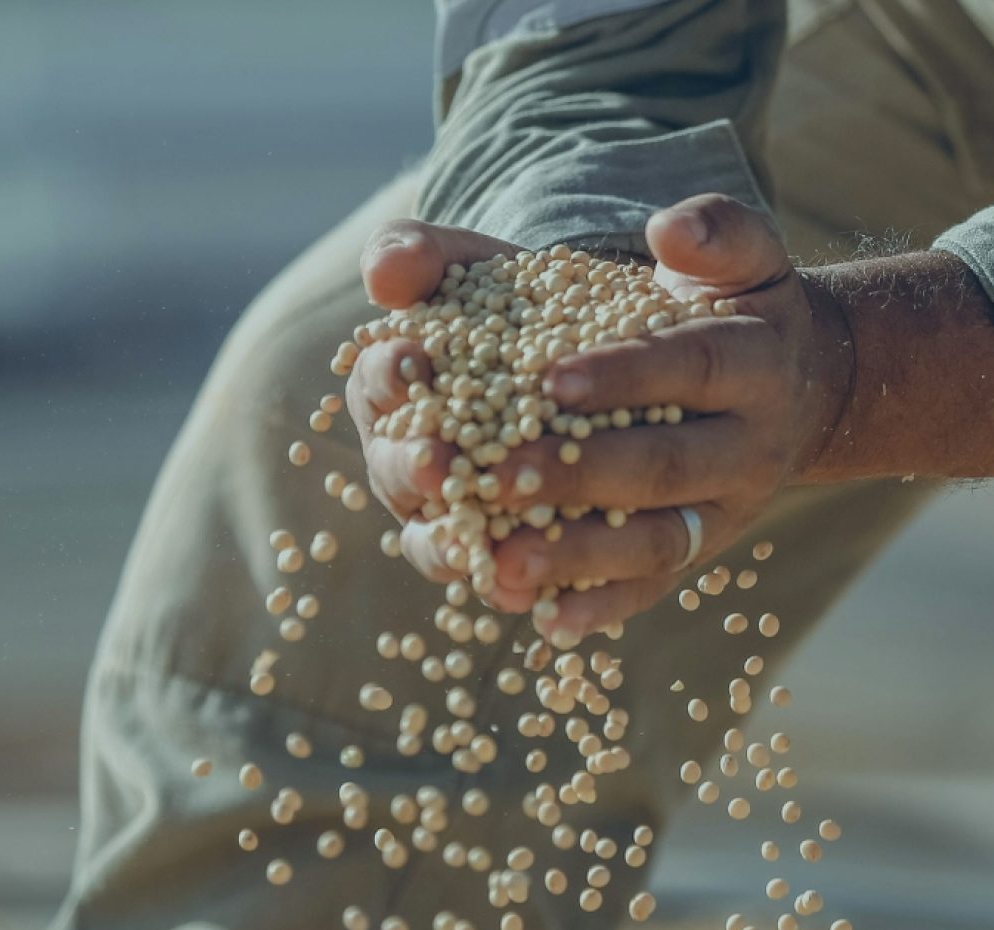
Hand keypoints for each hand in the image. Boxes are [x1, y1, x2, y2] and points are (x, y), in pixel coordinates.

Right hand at [344, 216, 516, 580]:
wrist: (616, 347)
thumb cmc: (531, 300)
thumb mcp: (482, 263)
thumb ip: (423, 253)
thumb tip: (384, 273)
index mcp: (398, 397)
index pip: (377, 389)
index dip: (386, 379)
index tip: (407, 360)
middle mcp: (424, 469)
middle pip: (402, 479)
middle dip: (413, 471)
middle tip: (436, 462)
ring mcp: (473, 521)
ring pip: (450, 546)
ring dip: (456, 550)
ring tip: (474, 551)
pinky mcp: (537, 560)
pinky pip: (526, 590)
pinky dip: (535, 604)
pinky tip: (545, 611)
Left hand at [348, 196, 855, 639]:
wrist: (803, 384)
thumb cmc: (728, 307)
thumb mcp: (735, 255)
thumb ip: (708, 229)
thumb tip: (669, 228)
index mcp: (753, 357)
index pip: (687, 364)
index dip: (624, 373)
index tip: (549, 378)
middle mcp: (748, 443)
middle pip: (662, 465)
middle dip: (580, 474)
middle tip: (497, 477)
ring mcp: (726, 509)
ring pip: (655, 541)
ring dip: (578, 556)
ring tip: (503, 563)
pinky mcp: (701, 552)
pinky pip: (652, 587)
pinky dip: (601, 608)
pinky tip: (544, 621)